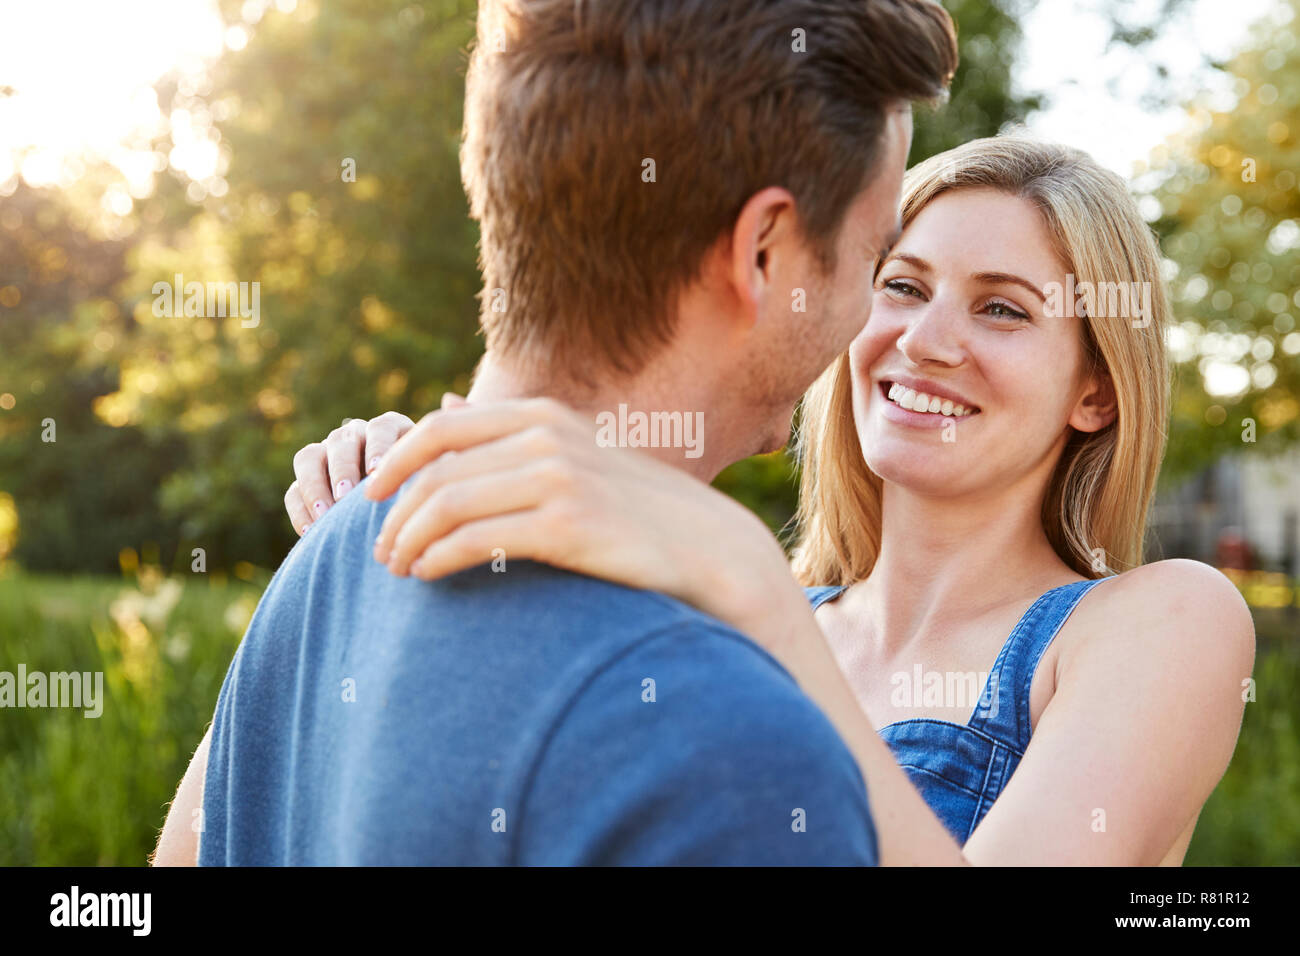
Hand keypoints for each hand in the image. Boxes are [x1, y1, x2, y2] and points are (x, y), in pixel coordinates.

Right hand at [284, 410, 415, 533]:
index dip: (379, 448)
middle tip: (346, 495)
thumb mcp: (429, 480)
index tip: (377, 471)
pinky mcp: (306, 481)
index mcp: (389, 430)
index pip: (381, 428)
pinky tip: (311, 531)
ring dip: (314, 487)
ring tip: (324, 515)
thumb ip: (427, 477)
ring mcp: (326, 455)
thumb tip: (420, 481)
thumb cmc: (423, 495)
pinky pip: (294, 490)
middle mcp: (355, 435)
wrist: (401, 516)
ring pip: (309, 458)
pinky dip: (300, 510)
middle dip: (343, 469)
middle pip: (341, 441)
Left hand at [365, 397, 799, 638]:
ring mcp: (556, 478)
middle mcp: (545, 438)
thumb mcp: (575, 454)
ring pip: (447, 505)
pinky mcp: (566, 524)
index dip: (396, 462)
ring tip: (397, 569)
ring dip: (409, 540)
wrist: (707, 547)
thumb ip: (512, 436)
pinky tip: (428, 576)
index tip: (371, 498)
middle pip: (435, 471)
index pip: (440, 429)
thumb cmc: (634, 509)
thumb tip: (445, 408)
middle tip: (378, 549)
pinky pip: (475, 540)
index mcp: (542, 416)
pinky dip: (438, 558)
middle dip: (394, 512)